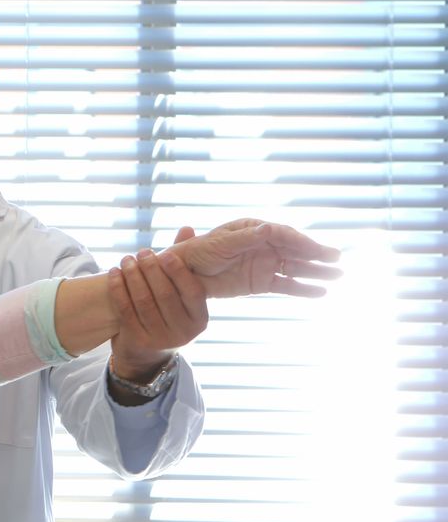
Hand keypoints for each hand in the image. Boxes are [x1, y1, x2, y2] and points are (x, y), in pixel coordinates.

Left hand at [107, 245, 207, 403]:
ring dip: (132, 276)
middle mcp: (183, 332)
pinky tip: (114, 273)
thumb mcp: (179, 295)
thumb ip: (183, 262)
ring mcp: (160, 339)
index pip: (192, 292)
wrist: (146, 353)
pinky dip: (118, 289)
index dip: (178, 271)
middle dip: (151, 269)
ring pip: (143, 301)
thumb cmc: (166, 313)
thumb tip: (186, 229)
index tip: (166, 254)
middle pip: (165, 295)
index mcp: (200, 319)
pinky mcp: (137, 340)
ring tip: (126, 259)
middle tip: (142, 252)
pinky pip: (125, 309)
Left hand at [165, 219, 341, 297]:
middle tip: (337, 259)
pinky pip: (286, 285)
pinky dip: (302, 289)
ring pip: (295, 267)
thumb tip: (269, 229)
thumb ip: (245, 238)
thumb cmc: (199, 252)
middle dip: (316, 254)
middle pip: (295, 249)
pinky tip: (321, 292)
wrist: (184, 275)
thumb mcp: (220, 244)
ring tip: (338, 276)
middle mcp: (264, 245)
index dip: (300, 241)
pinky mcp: (261, 282)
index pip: (282, 234)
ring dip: (316, 271)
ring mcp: (264, 264)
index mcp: (254, 230)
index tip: (316, 249)